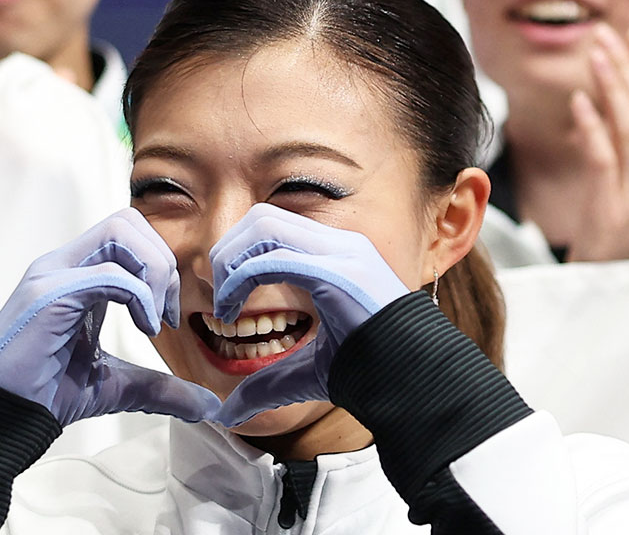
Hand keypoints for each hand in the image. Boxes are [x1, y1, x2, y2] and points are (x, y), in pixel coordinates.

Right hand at [0, 208, 220, 425]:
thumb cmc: (43, 396)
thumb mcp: (115, 386)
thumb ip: (159, 388)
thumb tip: (208, 407)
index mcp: (78, 275)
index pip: (128, 232)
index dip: (161, 264)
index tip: (167, 316)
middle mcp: (63, 265)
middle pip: (128, 220)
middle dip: (162, 261)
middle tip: (165, 313)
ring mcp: (53, 275)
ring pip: (120, 230)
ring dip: (153, 271)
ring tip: (154, 318)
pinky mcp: (48, 296)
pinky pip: (109, 273)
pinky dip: (139, 297)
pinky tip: (144, 329)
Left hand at [211, 203, 409, 426]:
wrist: (411, 383)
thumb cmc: (369, 373)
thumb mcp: (304, 373)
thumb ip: (267, 383)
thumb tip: (228, 412)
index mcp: (333, 256)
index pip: (271, 227)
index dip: (235, 255)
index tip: (222, 301)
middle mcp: (337, 244)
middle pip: (261, 216)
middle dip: (227, 252)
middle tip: (218, 296)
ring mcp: (340, 252)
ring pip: (264, 226)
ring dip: (231, 261)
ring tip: (224, 302)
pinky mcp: (338, 271)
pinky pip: (275, 257)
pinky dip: (241, 278)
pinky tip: (232, 311)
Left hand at [566, 23, 628, 260]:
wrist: (608, 289)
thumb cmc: (610, 237)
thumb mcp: (622, 190)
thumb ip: (615, 153)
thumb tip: (594, 111)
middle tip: (609, 35)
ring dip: (614, 87)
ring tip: (597, 55)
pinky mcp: (611, 208)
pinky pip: (604, 159)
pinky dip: (592, 127)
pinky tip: (579, 101)